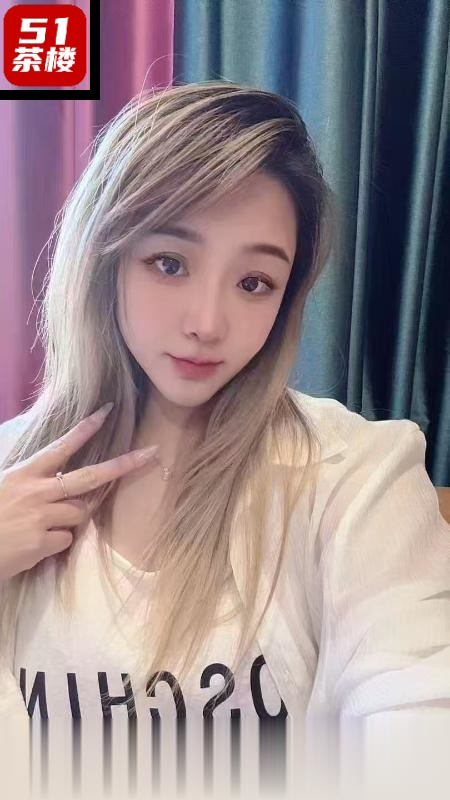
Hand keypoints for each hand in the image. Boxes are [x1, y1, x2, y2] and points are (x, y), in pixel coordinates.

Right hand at [0, 405, 158, 579]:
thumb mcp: (6, 488)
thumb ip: (35, 483)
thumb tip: (61, 484)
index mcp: (25, 473)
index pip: (61, 446)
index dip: (85, 429)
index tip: (107, 411)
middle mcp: (37, 491)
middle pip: (90, 476)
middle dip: (124, 465)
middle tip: (151, 453)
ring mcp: (41, 516)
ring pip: (79, 514)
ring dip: (66, 521)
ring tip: (35, 527)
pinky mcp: (43, 541)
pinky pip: (65, 540)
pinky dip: (53, 544)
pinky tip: (31, 545)